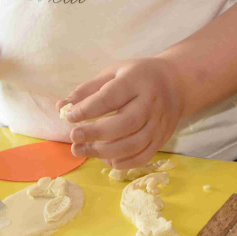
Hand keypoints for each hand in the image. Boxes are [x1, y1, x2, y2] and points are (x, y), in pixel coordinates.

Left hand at [56, 59, 185, 169]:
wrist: (175, 83)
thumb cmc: (137, 76)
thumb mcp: (113, 73)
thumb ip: (87, 90)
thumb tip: (61, 107)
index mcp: (136, 81)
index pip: (110, 97)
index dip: (87, 110)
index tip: (68, 116)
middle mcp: (150, 103)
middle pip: (124, 124)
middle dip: (95, 133)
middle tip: (73, 137)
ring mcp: (158, 123)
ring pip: (132, 144)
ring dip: (103, 152)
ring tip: (81, 150)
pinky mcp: (161, 139)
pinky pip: (142, 157)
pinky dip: (121, 162)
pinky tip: (104, 159)